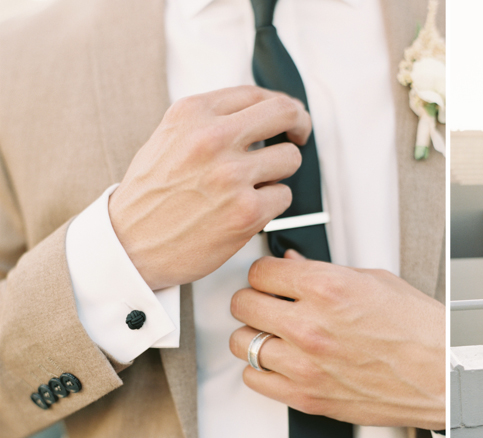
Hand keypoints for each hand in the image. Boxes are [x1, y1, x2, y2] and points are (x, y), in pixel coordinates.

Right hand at [109, 86, 311, 289]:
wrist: (130, 245)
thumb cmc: (150, 196)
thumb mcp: (169, 137)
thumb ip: (210, 121)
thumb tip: (258, 114)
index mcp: (192, 113)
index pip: (256, 93)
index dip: (281, 105)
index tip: (289, 116)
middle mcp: (213, 138)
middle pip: (285, 113)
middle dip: (299, 124)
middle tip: (299, 135)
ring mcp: (232, 175)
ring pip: (290, 158)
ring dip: (278, 173)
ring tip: (253, 185)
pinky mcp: (247, 210)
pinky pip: (284, 196)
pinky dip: (272, 204)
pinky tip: (247, 208)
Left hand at [229, 251, 444, 429]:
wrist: (440, 376)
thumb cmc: (419, 331)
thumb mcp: (376, 281)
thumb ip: (325, 271)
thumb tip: (293, 266)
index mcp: (328, 288)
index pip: (260, 271)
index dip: (266, 273)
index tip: (273, 279)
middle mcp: (310, 325)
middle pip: (242, 303)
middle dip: (255, 299)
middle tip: (269, 302)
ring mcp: (305, 364)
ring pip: (241, 342)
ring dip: (254, 334)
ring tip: (273, 333)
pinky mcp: (306, 396)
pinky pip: (254, 379)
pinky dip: (261, 369)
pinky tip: (280, 360)